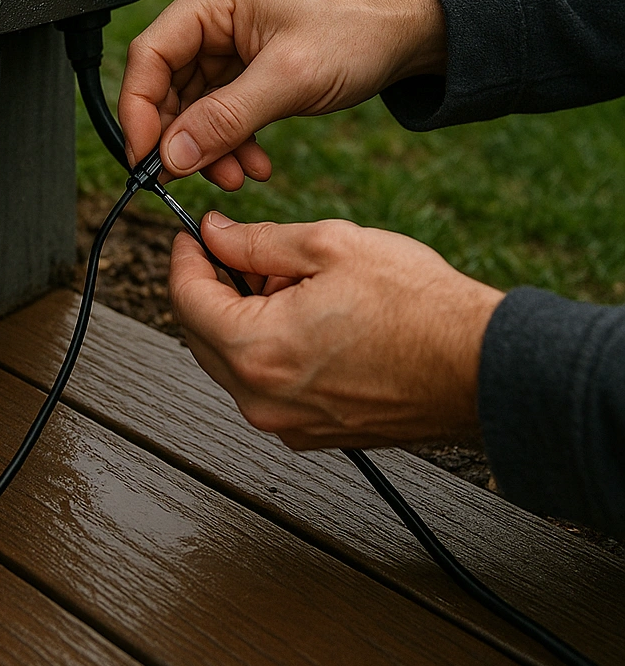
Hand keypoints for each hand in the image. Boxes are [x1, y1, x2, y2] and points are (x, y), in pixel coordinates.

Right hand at [119, 0, 445, 189]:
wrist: (408, 32)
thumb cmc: (357, 31)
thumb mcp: (289, 79)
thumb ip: (225, 119)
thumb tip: (171, 156)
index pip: (149, 55)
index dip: (139, 111)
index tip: (145, 160)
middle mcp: (214, 16)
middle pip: (166, 84)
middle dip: (181, 138)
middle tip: (190, 179)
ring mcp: (230, 42)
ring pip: (194, 105)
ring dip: (210, 147)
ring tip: (237, 177)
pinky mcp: (248, 66)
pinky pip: (221, 111)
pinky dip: (232, 142)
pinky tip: (255, 164)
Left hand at [170, 213, 503, 448]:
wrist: (479, 365)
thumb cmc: (415, 305)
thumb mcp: (328, 246)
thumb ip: (257, 241)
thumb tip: (214, 234)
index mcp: (256, 351)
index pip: (186, 299)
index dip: (185, 255)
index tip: (193, 232)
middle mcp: (262, 400)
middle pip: (202, 334)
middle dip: (213, 286)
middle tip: (244, 248)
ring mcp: (288, 425)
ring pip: (234, 362)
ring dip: (244, 317)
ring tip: (294, 281)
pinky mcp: (315, 434)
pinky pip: (268, 385)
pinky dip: (271, 347)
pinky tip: (311, 316)